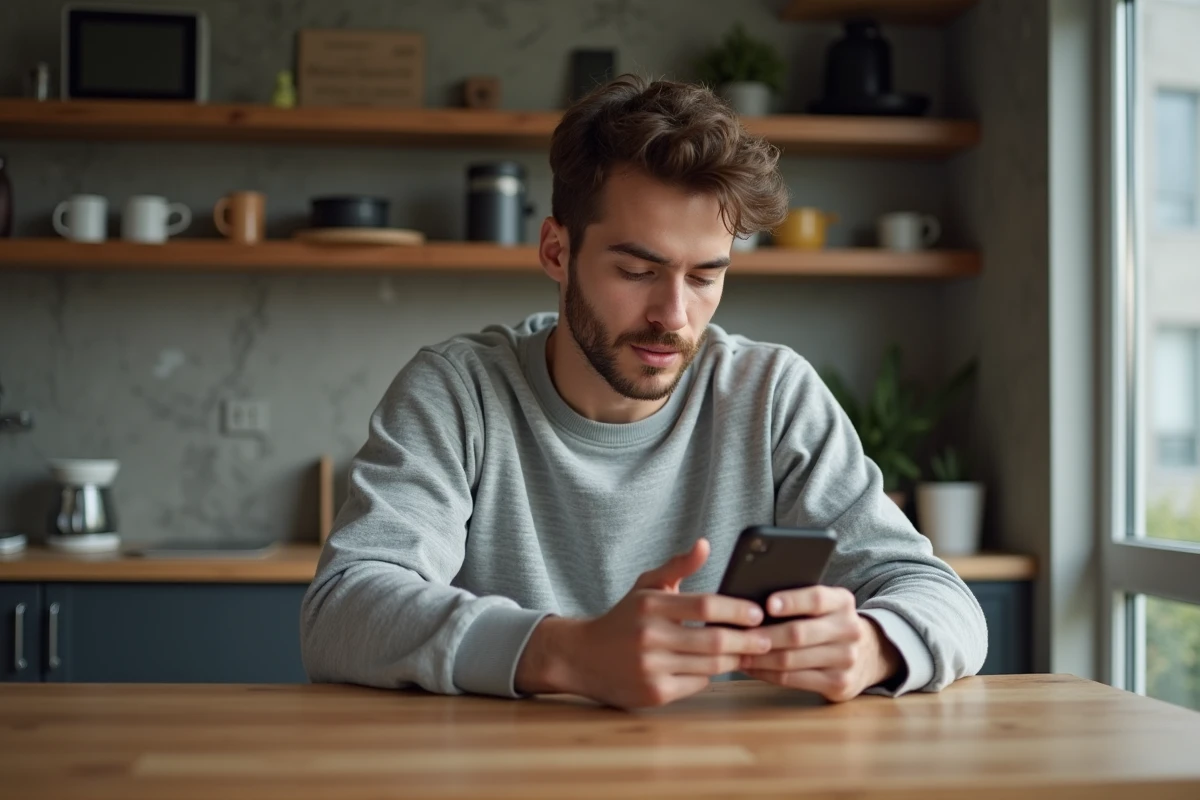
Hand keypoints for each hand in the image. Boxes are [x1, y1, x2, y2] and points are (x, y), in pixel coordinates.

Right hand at [515, 538, 771, 709]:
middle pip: (714, 640)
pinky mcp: (654, 693)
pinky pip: (698, 683)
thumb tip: (705, 544)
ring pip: (711, 665)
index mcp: (650, 606)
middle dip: (747, 640)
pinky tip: (717, 666)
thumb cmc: (624, 618)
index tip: (758, 611)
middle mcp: (649, 637)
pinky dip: (711, 674)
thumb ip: (678, 566)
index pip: (705, 605)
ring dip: (735, 658)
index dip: (737, 609)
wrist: (582, 657)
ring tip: (751, 650)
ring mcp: (651, 668)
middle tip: (767, 637)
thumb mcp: (646, 587)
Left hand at [739, 586, 901, 701]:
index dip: (791, 601)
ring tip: (735, 652)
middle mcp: (849, 630)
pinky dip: (766, 674)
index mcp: (842, 602)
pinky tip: (751, 668)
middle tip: (735, 635)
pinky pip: (793, 680)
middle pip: (798, 634)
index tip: (767, 604)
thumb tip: (749, 601)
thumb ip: (798, 600)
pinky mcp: (840, 684)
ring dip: (758, 658)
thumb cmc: (827, 623)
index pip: (816, 599)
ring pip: (791, 660)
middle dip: (762, 636)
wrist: (869, 653)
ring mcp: (847, 659)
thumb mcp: (824, 605)